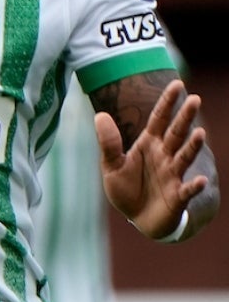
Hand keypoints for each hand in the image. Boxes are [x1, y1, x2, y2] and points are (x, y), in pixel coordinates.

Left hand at [97, 78, 208, 239]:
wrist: (138, 218)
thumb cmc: (127, 189)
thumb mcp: (111, 165)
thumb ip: (108, 143)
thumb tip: (99, 114)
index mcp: (149, 145)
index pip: (159, 119)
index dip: (167, 102)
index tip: (177, 83)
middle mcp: (164, 156)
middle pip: (176, 133)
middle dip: (185, 117)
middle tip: (195, 99)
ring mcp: (173, 175)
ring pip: (184, 157)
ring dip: (193, 146)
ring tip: (200, 133)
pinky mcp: (178, 196)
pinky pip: (187, 190)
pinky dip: (194, 185)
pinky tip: (200, 180)